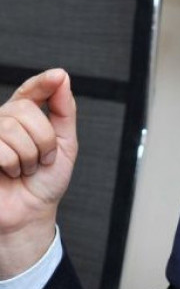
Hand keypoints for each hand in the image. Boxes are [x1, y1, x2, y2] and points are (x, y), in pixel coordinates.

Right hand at [0, 69, 77, 278]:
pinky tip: (10, 173)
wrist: (30, 213)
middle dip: (43, 139)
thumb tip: (62, 77)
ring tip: (25, 169)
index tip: (58, 75)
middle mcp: (2, 121)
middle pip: (24, 110)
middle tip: (42, 160)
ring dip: (29, 155)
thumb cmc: (45, 180)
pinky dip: (12, 163)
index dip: (43, 82)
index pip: (31, 91)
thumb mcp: (64, 144)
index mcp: (23, 117)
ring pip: (10, 127)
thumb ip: (63, 110)